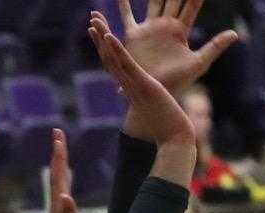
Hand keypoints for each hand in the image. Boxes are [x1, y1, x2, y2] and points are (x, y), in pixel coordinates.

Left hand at [27, 129, 81, 212]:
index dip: (59, 156)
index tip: (58, 135)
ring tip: (62, 156)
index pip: (59, 178)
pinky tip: (66, 190)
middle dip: (59, 156)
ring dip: (61, 170)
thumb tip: (66, 196)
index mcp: (58, 212)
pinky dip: (65, 189)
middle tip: (58, 135)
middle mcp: (56, 212)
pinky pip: (63, 201)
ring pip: (59, 188)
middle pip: (58, 178)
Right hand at [88, 11, 195, 150]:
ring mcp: (134, 86)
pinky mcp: (143, 85)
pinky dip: (117, 50)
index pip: (114, 67)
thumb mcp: (155, 110)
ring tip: (93, 20)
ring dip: (102, 39)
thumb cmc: (167, 129)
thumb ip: (149, 103)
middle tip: (91, 20)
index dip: (105, 50)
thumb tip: (148, 104)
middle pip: (109, 59)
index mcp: (132, 90)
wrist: (174, 140)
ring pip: (113, 59)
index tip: (99, 35)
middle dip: (99, 39)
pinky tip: (109, 36)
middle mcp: (129, 87)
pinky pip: (127, 65)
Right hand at [116, 0, 238, 94]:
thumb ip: (215, 46)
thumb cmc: (178, 82)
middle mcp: (165, 26)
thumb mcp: (199, 63)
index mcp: (181, 30)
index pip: (191, 6)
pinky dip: (123, 5)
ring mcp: (150, 29)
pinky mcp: (135, 36)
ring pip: (152, 2)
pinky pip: (127, 17)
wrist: (155, 92)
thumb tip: (235, 33)